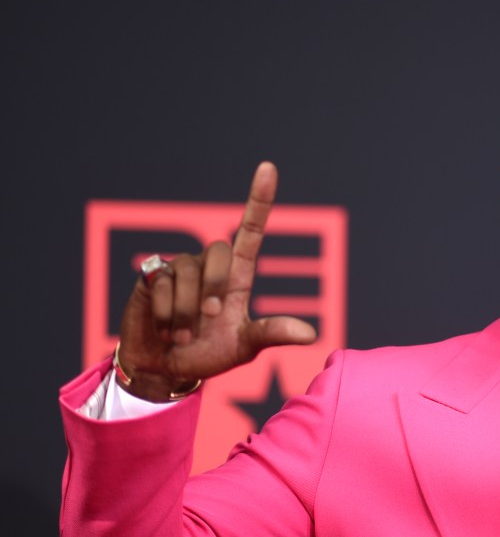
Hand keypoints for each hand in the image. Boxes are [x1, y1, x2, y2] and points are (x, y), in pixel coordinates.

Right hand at [116, 162, 317, 400]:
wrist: (166, 368)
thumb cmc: (209, 353)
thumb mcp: (243, 347)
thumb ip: (271, 335)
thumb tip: (311, 335)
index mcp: (237, 276)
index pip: (251, 231)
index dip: (259, 200)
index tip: (268, 167)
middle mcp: (209, 266)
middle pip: (219, 250)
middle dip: (215, 287)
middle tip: (210, 317)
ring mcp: (179, 269)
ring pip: (187, 271)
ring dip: (186, 311)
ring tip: (183, 334)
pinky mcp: (151, 277)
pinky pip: (161, 283)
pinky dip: (166, 313)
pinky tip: (165, 328)